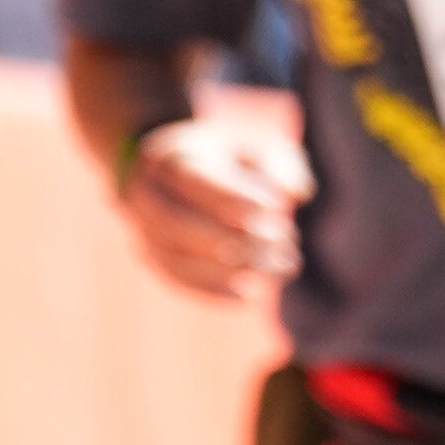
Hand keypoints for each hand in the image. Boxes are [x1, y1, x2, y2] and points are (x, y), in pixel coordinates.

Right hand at [120, 114, 309, 305]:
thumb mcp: (256, 149)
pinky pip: (175, 278)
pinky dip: (211, 290)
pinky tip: (249, 294)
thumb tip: (300, 192)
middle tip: (284, 245)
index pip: (191, 178)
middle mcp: (146, 192)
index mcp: (170, 154)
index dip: (231, 197)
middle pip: (177, 223)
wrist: (176, 173)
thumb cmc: (228, 160)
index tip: (275, 209)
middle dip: (232, 239)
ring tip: (276, 272)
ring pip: (173, 256)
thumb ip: (282, 164)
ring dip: (226, 270)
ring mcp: (143, 227)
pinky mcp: (151, 255)